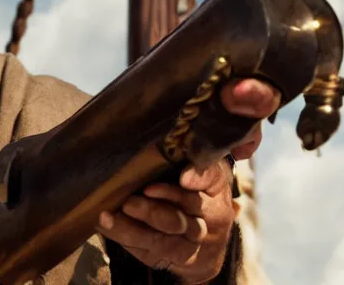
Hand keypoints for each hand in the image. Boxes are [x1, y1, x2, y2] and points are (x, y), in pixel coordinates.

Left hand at [97, 78, 280, 283]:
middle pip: (190, 210)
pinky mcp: (173, 255)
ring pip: (169, 234)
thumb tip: (237, 88)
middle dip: (162, 204)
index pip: (213, 177)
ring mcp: (194, 237)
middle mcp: (212, 212)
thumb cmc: (197, 180)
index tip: (185, 177)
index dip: (199, 177)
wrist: (205, 236)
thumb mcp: (207, 154)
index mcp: (217, 182)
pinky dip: (127, 237)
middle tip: (137, 195)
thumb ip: (221, 121)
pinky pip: (151, 249)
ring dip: (142, 222)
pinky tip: (107, 223)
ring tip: (117, 210)